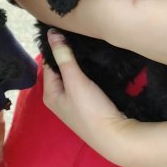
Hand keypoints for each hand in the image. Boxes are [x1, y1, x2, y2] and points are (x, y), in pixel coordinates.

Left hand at [42, 29, 132, 158]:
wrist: (117, 137)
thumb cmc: (91, 110)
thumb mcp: (75, 80)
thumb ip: (64, 57)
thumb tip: (52, 34)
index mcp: (50, 94)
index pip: (49, 63)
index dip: (56, 47)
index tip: (65, 30)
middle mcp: (59, 98)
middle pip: (61, 69)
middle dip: (68, 54)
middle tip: (78, 35)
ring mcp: (75, 102)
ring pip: (74, 75)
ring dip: (79, 63)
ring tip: (87, 45)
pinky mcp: (90, 104)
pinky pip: (85, 82)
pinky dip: (88, 72)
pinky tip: (95, 62)